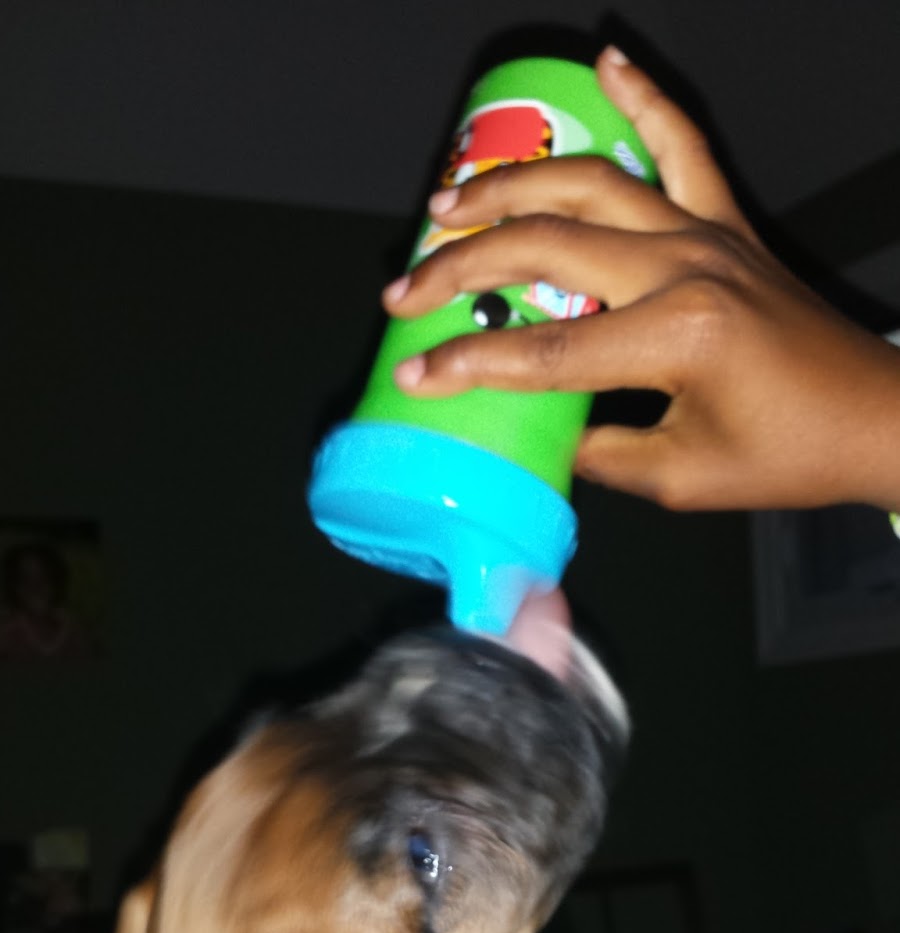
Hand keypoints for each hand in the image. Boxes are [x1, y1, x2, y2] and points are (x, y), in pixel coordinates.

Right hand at [384, 48, 899, 514]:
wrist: (875, 417)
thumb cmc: (789, 456)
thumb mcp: (682, 478)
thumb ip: (601, 452)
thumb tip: (545, 435)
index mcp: (677, 338)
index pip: (546, 350)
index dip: (470, 364)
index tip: (416, 375)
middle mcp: (687, 269)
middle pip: (547, 249)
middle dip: (462, 268)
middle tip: (405, 289)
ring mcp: (708, 234)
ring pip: (590, 186)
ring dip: (512, 189)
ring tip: (449, 202)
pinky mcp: (729, 223)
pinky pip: (682, 145)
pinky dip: (645, 99)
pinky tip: (609, 61)